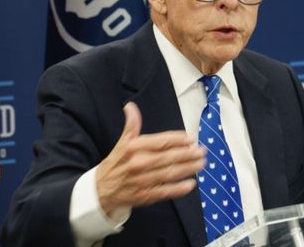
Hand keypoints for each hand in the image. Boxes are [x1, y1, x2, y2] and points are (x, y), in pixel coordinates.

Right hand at [96, 102, 205, 216]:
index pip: (160, 142)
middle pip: (168, 157)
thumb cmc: (116, 163)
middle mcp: (138, 164)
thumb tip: (130, 106)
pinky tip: (191, 184)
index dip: (178, 139)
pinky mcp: (144, 196)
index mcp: (133, 148)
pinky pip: (164, 191)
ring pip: (169, 174)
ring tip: (201, 163)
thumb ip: (131, 125)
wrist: (100, 190)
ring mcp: (142, 181)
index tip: (191, 138)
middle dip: (187, 153)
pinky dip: (178, 189)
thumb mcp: (122, 142)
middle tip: (202, 150)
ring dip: (188, 168)